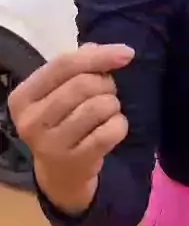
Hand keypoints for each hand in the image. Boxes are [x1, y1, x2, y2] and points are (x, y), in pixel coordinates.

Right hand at [8, 42, 134, 213]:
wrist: (59, 173)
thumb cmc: (62, 119)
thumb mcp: (60, 89)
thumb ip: (81, 63)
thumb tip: (117, 52)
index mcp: (23, 97)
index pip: (64, 64)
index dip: (99, 56)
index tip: (127, 53)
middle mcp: (30, 122)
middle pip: (84, 84)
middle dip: (106, 84)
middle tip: (106, 93)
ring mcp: (50, 146)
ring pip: (99, 107)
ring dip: (112, 105)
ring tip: (106, 112)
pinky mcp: (74, 162)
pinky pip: (110, 131)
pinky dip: (119, 124)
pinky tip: (111, 128)